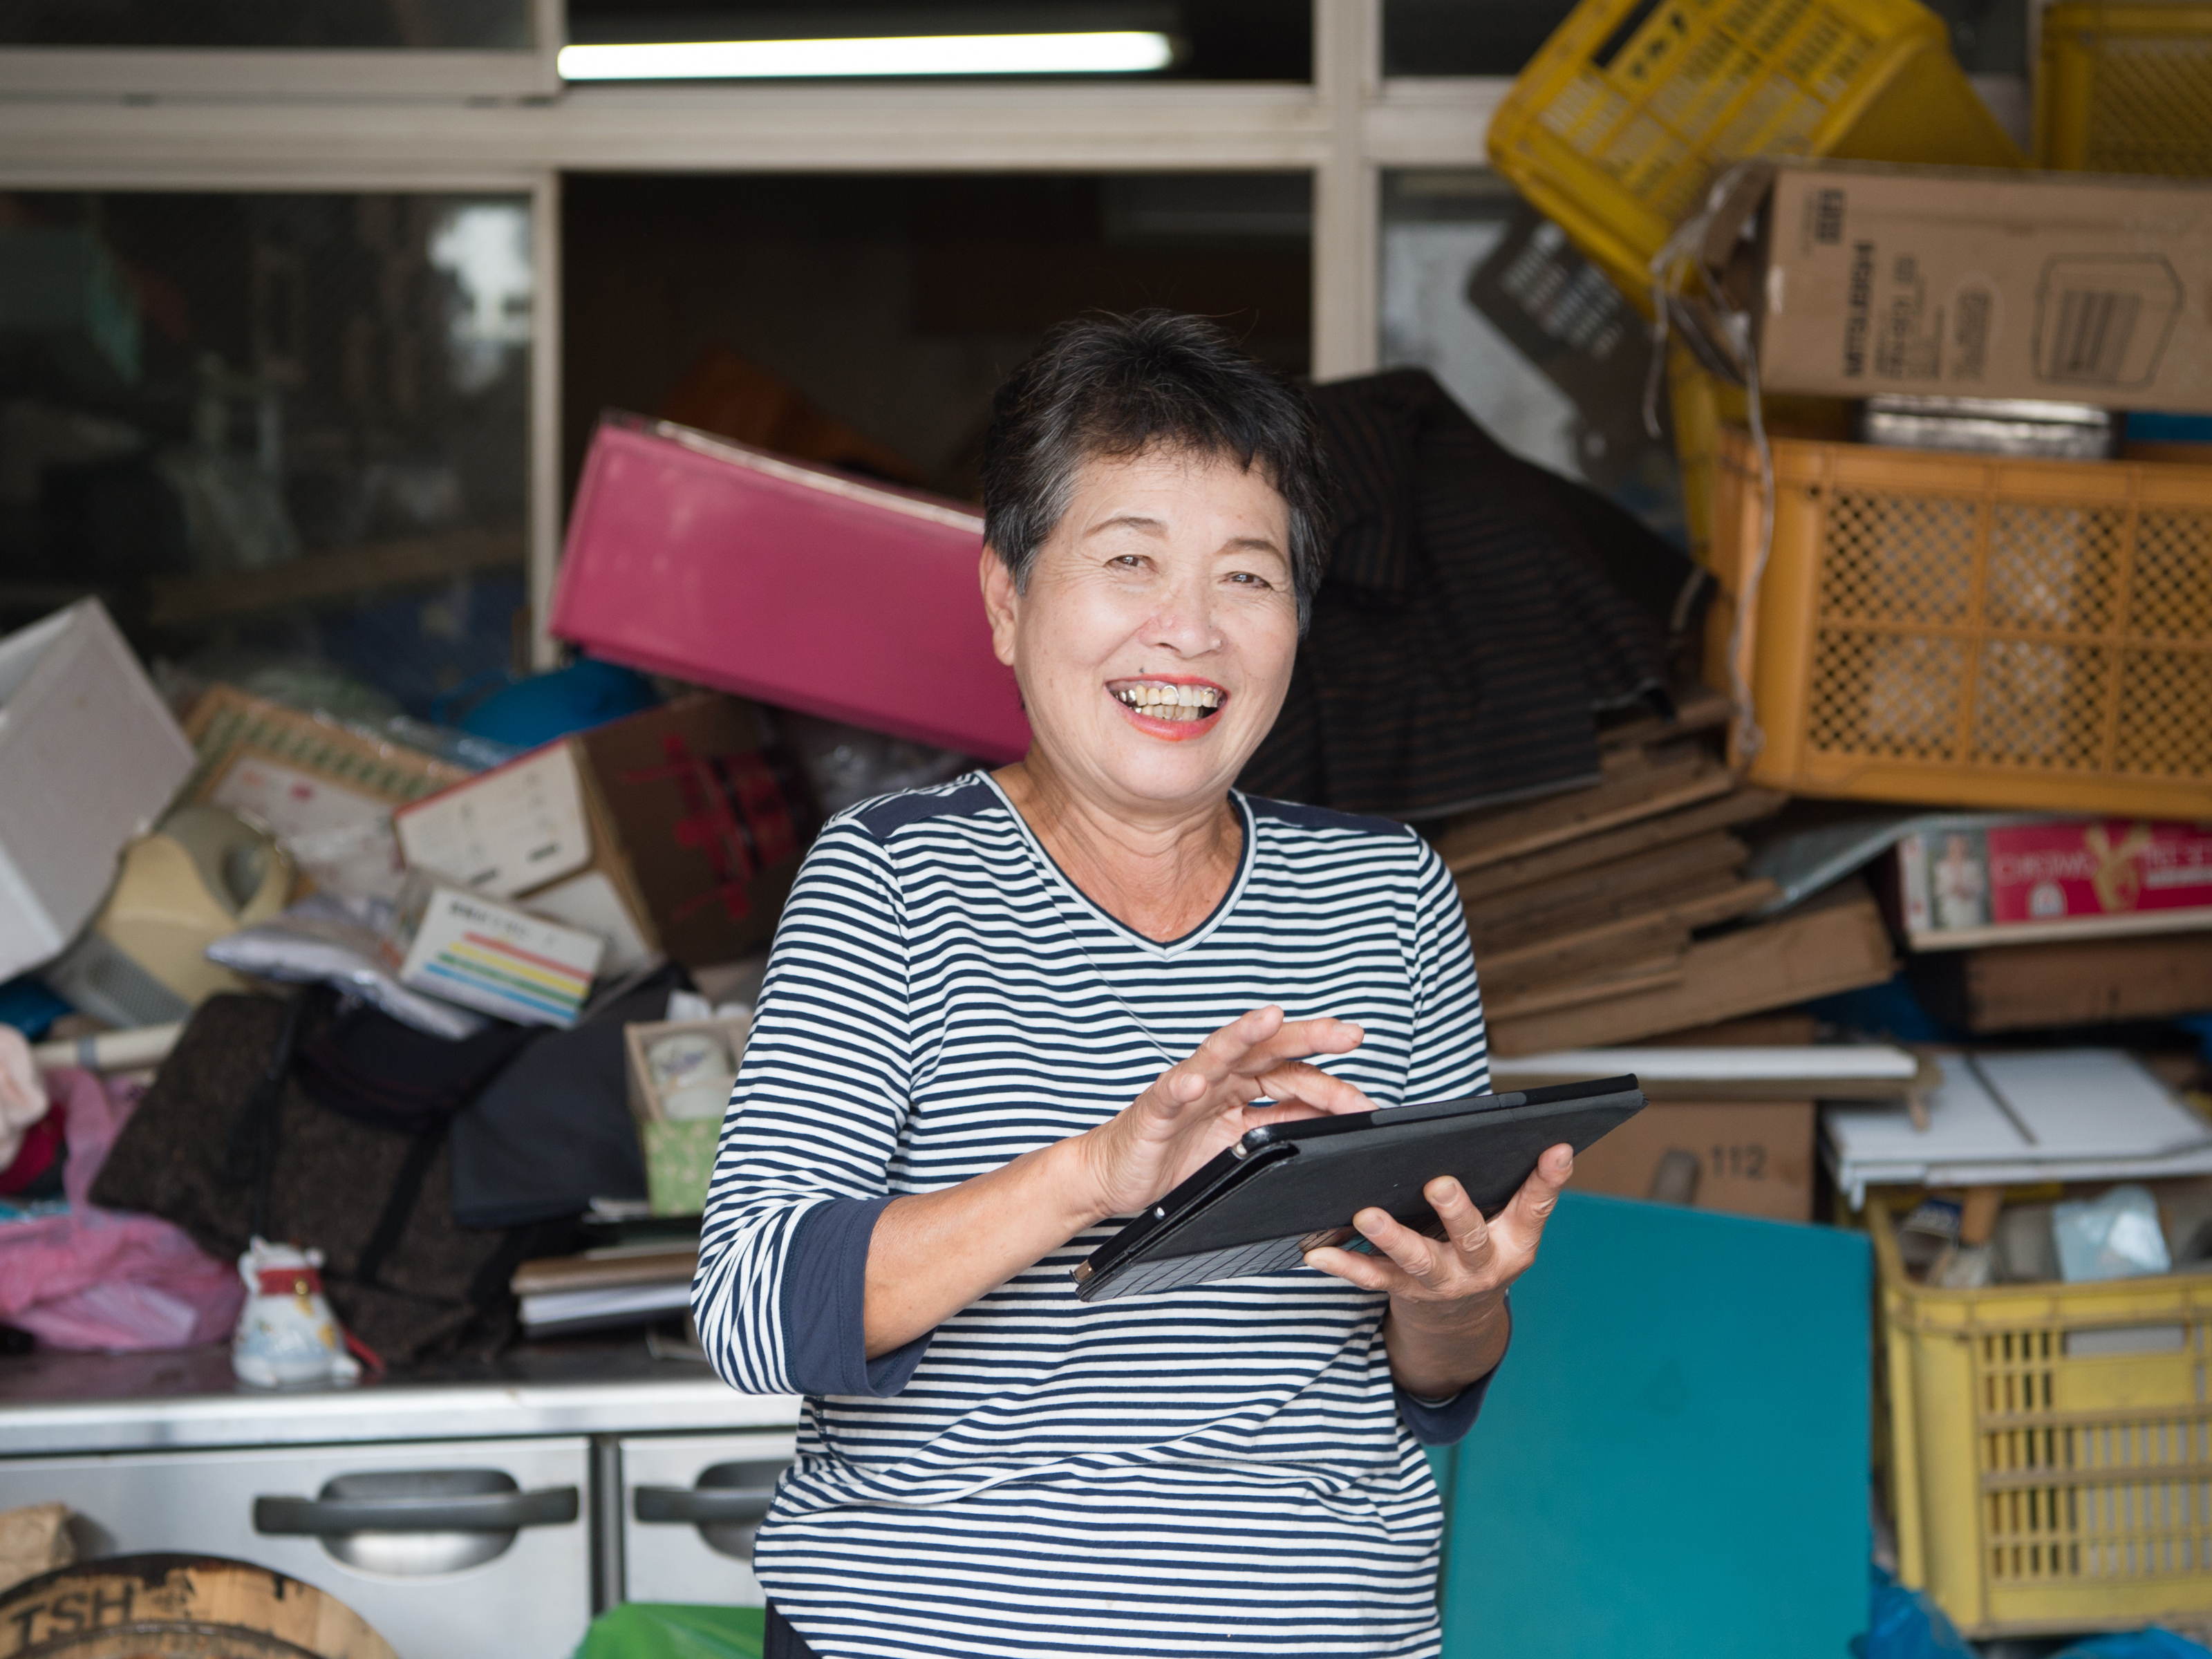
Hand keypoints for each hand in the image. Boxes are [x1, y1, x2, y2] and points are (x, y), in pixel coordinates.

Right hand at [1073, 1006, 1371, 1222]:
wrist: (1115, 1175)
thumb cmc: (1176, 1156)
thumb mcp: (1242, 1146)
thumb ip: (1279, 1125)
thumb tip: (1330, 1117)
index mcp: (1241, 1087)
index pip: (1293, 1075)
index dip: (1330, 1084)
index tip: (1365, 1100)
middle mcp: (1217, 1079)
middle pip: (1267, 1050)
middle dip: (1308, 1039)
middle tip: (1348, 1034)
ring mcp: (1186, 1090)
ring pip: (1219, 1054)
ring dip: (1244, 1035)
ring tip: (1269, 1020)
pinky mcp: (1153, 1110)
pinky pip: (1169, 1093)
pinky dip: (1182, 1083)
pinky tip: (1196, 1078)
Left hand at [1303, 1145, 1572, 1395]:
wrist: (1460, 1318)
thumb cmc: (1482, 1247)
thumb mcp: (1511, 1223)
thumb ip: (1520, 1188)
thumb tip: (1544, 1138)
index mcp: (1514, 1241)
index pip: (1535, 1207)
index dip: (1549, 1179)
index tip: (1557, 1148)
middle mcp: (1481, 1265)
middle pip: (1470, 1237)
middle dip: (1455, 1211)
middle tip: (1439, 1184)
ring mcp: (1442, 1282)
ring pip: (1418, 1260)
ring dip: (1391, 1237)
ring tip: (1368, 1216)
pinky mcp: (1405, 1291)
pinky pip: (1373, 1278)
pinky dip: (1346, 1265)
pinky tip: (1319, 1254)